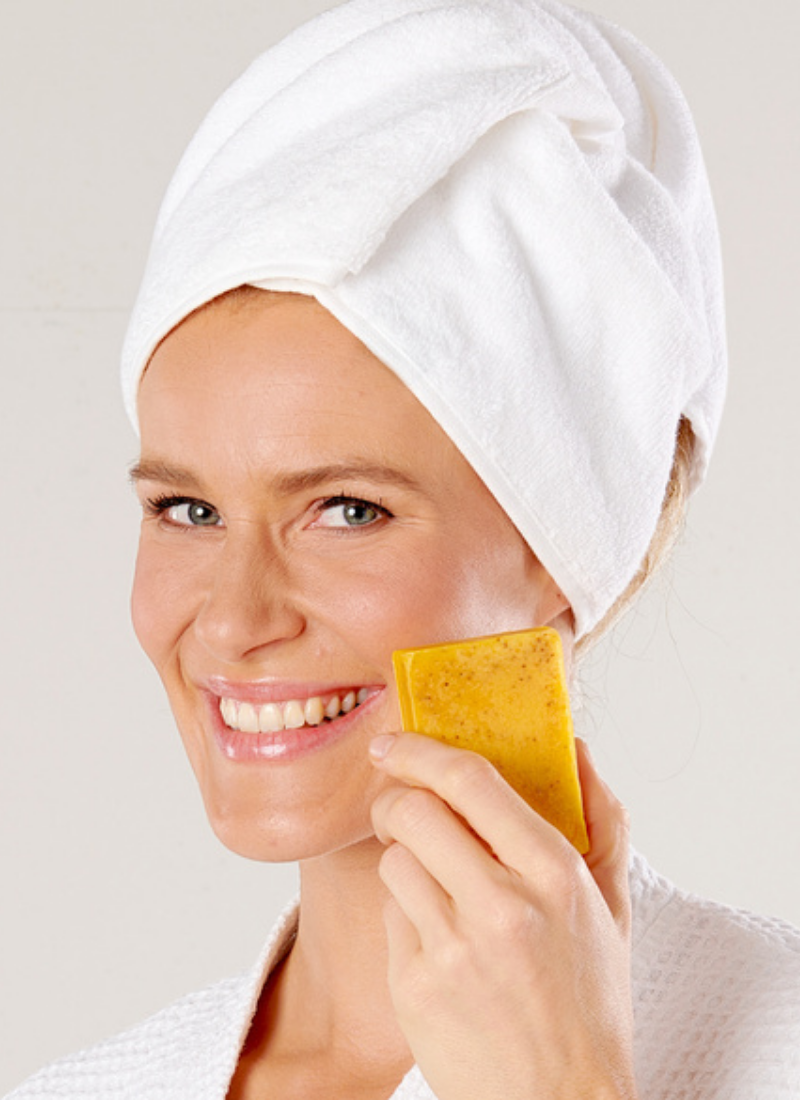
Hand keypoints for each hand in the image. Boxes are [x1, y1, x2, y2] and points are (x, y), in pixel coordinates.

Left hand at [369, 733, 636, 1099]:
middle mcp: (502, 906)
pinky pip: (388, 915)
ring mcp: (453, 949)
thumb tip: (575, 750)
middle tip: (400, 807)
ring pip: (392, 859)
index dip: (421, 750)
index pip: (470, 780)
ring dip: (402, 858)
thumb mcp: (612, 908)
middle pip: (412, 810)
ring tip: (431, 883)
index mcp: (554, 874)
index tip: (397, 744)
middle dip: (395, 799)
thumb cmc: (587, 1003)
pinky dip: (404, 913)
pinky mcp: (414, 987)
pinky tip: (436, 938)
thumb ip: (602, 820)